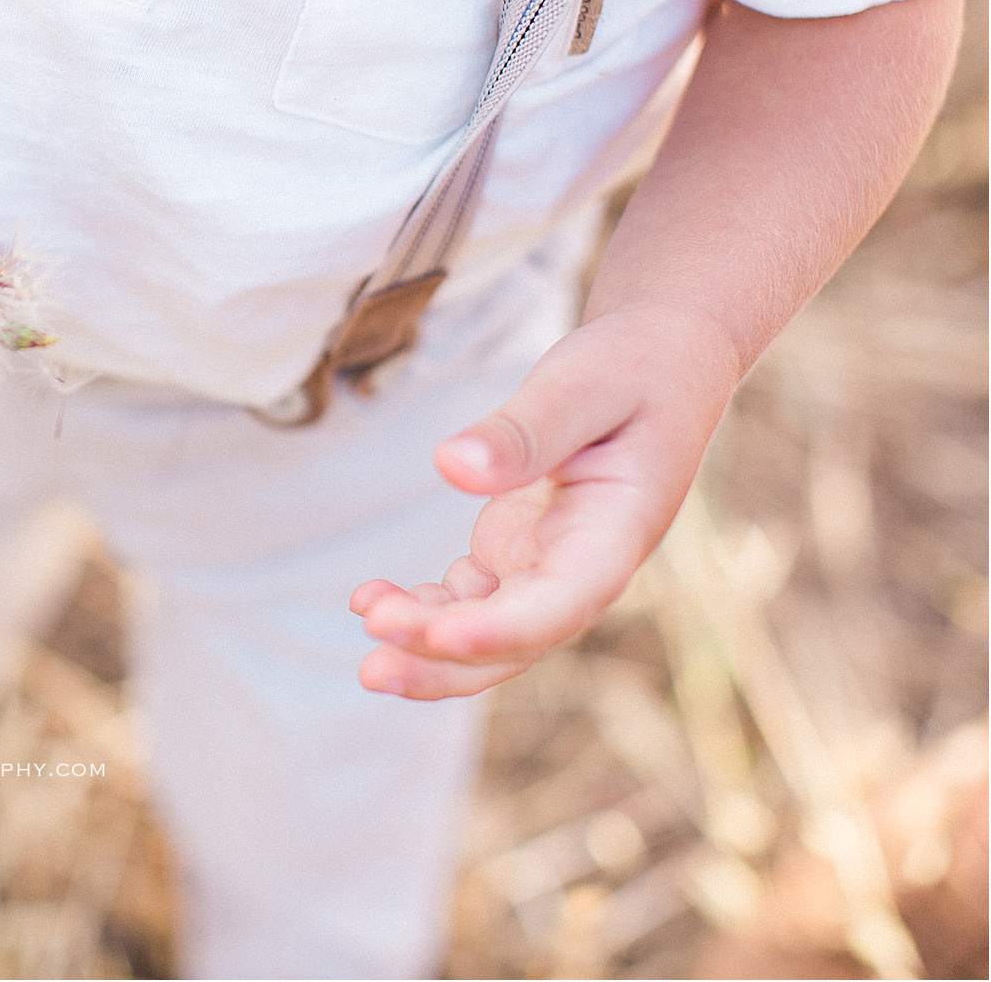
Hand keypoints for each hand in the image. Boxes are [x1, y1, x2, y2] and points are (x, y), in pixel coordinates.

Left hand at [349, 306, 743, 698]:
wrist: (660, 359)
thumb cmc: (631, 367)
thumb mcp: (582, 385)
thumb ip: (524, 431)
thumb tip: (449, 466)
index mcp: (617, 534)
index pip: (561, 605)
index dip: (502, 630)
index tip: (441, 635)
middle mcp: (585, 568)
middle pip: (517, 642)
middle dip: (445, 662)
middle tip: (372, 665)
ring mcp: (549, 565)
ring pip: (489, 634)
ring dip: (426, 644)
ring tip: (364, 628)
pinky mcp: (517, 552)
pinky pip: (468, 601)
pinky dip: (423, 608)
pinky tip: (369, 601)